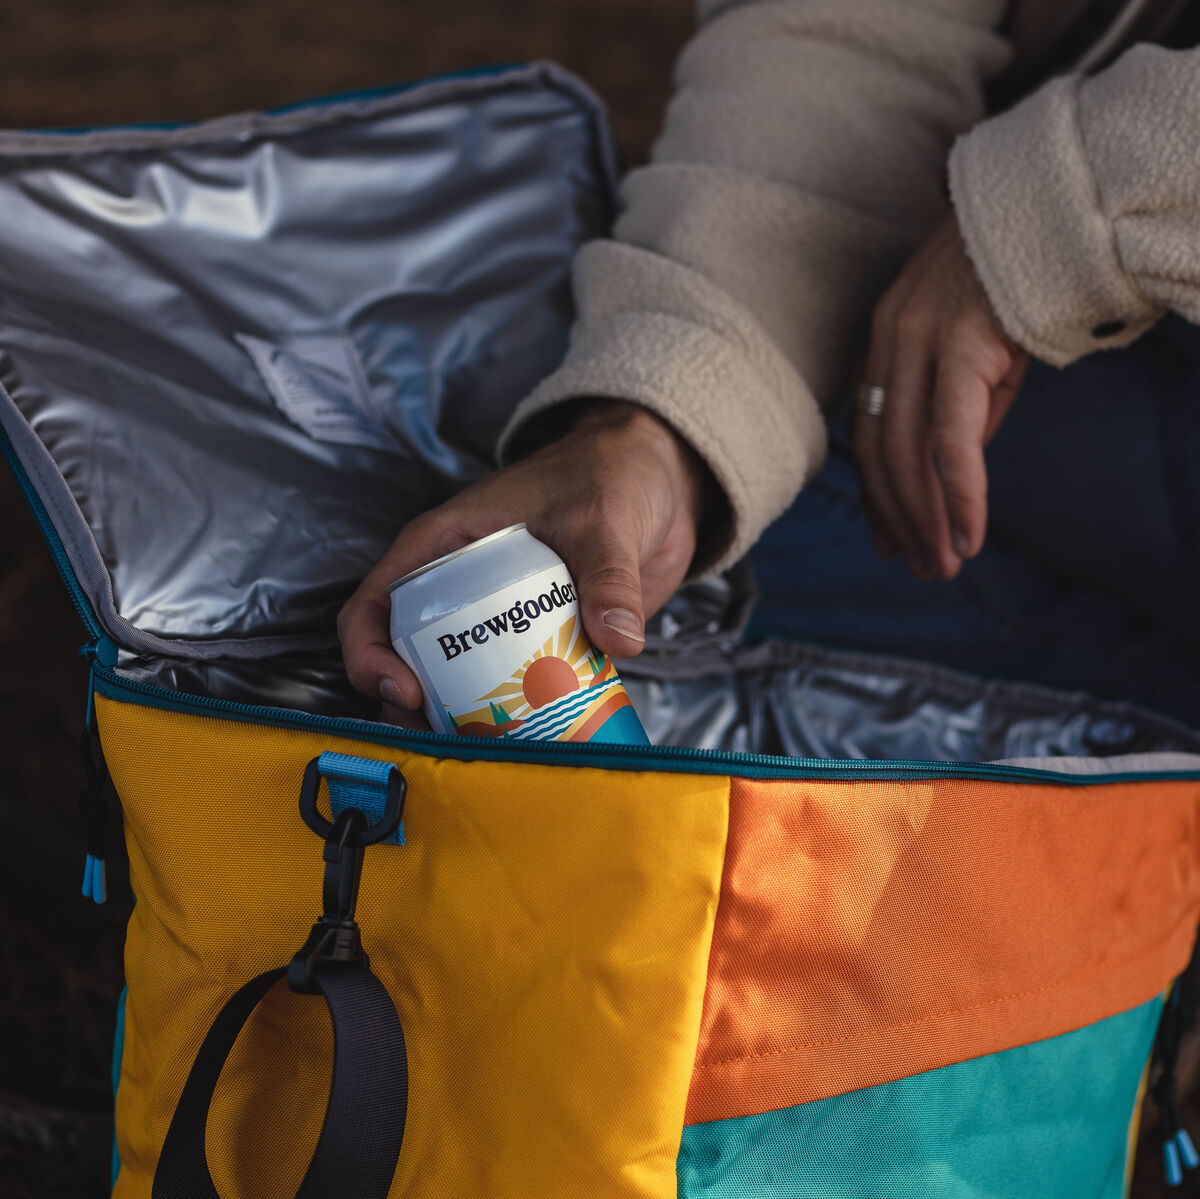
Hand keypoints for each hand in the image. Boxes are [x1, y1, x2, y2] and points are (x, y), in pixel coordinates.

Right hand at [337, 400, 713, 716]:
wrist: (656, 483)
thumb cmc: (609, 475)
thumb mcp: (604, 520)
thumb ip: (610, 576)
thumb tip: (618, 638)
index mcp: (443, 546)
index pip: (374, 604)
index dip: (371, 654)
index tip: (405, 693)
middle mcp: (456, 587)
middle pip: (407, 659)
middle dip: (416, 708)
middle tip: (449, 740)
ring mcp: (495, 618)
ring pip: (455, 682)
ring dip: (463, 722)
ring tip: (488, 753)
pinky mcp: (534, 642)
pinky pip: (510, 687)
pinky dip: (514, 719)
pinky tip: (534, 745)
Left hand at [852, 211, 1028, 579]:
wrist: (1051, 206)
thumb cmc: (1015, 281)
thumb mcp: (976, 351)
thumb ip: (959, 409)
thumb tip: (949, 474)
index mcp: (885, 341)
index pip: (867, 433)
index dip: (876, 492)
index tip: (889, 537)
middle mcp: (890, 342)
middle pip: (878, 451)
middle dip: (896, 516)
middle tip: (917, 566)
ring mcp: (920, 342)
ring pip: (907, 454)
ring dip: (924, 518)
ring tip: (941, 565)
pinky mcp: (962, 345)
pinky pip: (949, 439)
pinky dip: (956, 494)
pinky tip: (966, 534)